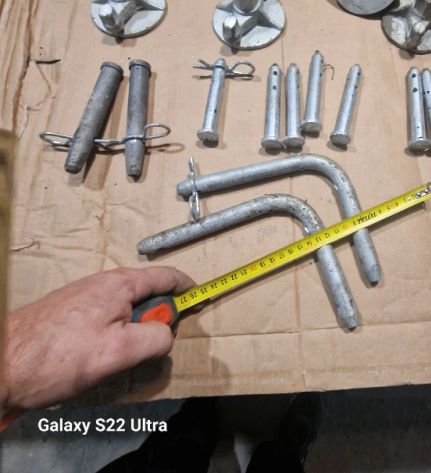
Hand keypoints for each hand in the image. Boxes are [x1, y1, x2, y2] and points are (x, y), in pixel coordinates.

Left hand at [2, 266, 195, 409]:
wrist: (1, 362)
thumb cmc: (57, 356)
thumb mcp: (119, 351)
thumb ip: (155, 338)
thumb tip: (167, 334)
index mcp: (121, 284)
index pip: (167, 276)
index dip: (189, 288)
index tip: (201, 299)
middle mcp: (104, 284)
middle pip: (148, 296)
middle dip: (156, 321)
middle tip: (148, 350)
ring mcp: (86, 297)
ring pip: (127, 311)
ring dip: (134, 333)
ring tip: (118, 360)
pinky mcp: (72, 312)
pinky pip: (108, 320)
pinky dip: (115, 336)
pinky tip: (99, 359)